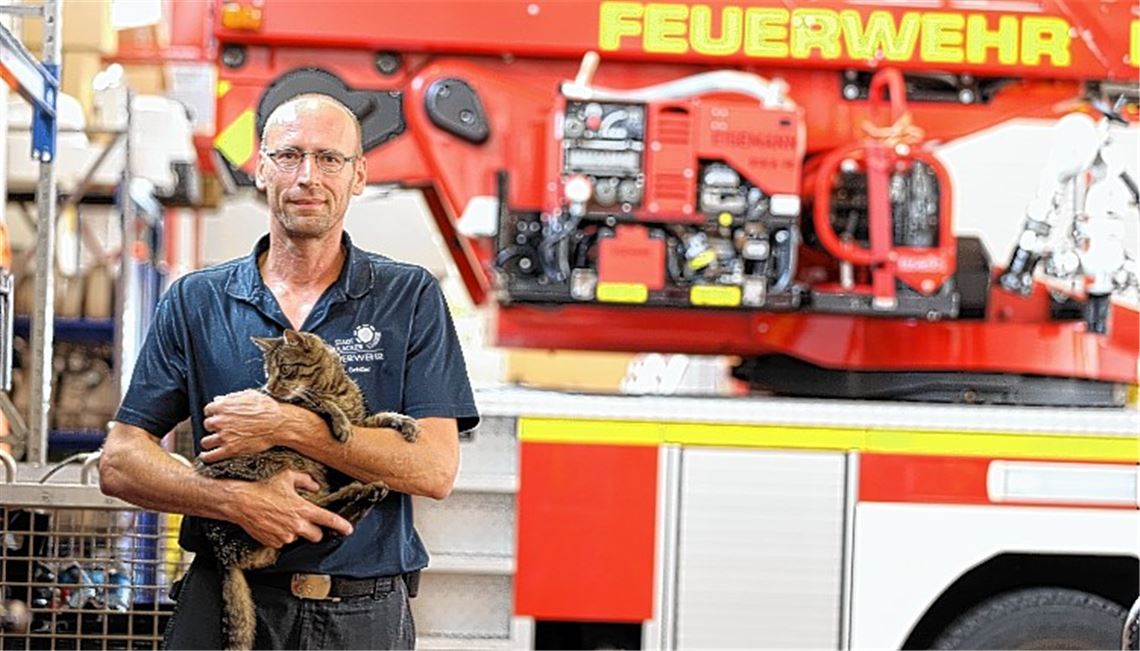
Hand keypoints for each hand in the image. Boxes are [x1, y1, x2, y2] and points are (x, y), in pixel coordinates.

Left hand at [200, 390, 289, 461]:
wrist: (278, 424)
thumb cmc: (267, 408)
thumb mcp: (249, 396)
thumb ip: (231, 397)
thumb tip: (218, 399)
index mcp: (223, 406)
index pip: (208, 410)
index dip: (213, 413)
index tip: (217, 416)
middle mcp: (220, 421)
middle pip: (207, 425)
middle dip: (213, 427)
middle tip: (221, 428)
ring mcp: (224, 436)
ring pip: (206, 441)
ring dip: (209, 441)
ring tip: (212, 443)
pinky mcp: (230, 450)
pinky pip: (211, 456)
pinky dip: (206, 457)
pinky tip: (206, 456)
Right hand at [231, 470, 353, 547]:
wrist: (240, 501)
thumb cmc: (262, 486)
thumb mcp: (287, 477)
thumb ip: (305, 481)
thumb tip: (315, 486)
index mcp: (303, 509)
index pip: (328, 520)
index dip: (341, 526)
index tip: (348, 530)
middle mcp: (296, 525)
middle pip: (316, 536)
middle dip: (316, 531)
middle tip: (307, 522)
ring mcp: (285, 536)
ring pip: (298, 538)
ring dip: (295, 531)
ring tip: (281, 518)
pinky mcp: (273, 543)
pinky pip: (283, 542)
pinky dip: (281, 535)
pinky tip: (273, 524)